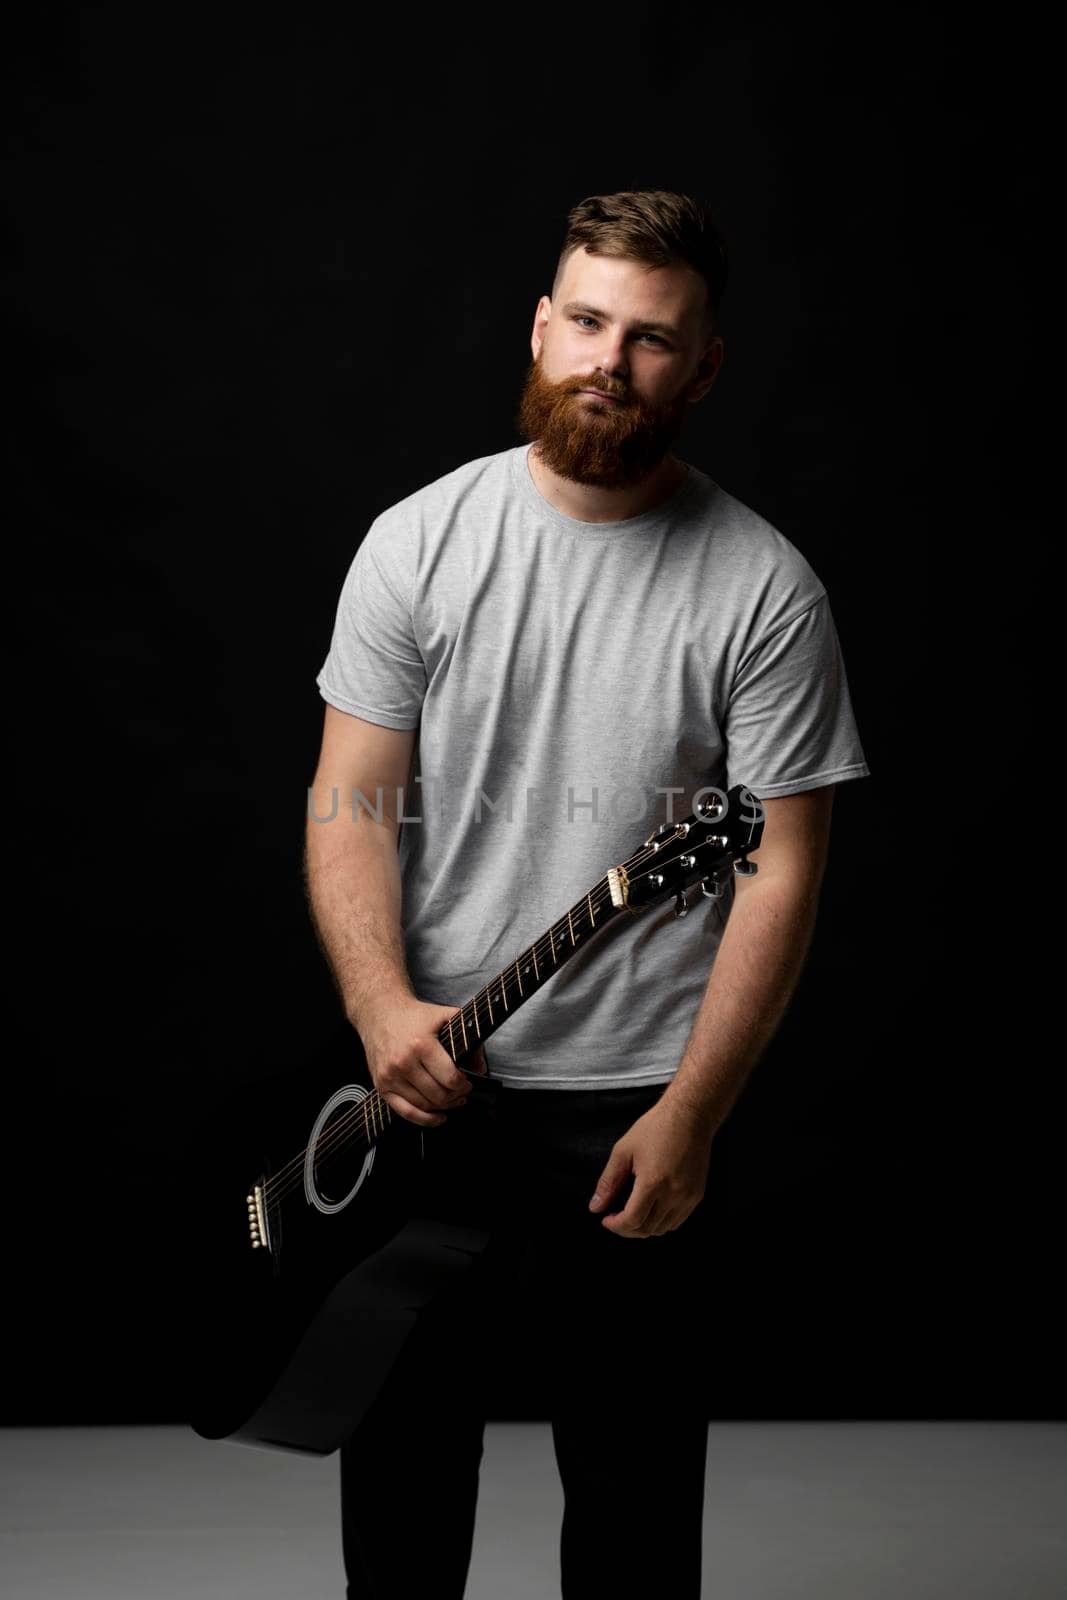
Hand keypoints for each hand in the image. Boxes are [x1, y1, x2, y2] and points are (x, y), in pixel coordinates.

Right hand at [356, 996, 487, 1127]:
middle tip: (462, 1092)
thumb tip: (480, 1068)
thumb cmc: (414, 1016)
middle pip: (438, 1095)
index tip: (468, 1083)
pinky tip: (438, 1116)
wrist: (379, 1012)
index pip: (450, 1079)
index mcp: (421, 1045)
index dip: (464, 1085)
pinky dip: (424, 1119)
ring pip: (424, 1105)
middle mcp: (403, 1063)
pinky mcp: (381, 1085)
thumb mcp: (445, 1017)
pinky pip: (405, 1112)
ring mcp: (390, 1076)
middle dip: (456, 1097)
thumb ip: (468, 1038)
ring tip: (452, 1099)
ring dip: (443, 1107)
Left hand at [588, 1098, 714, 1237]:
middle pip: (647, 1229)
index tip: (606, 1219)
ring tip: (632, 1214)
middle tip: (616, 1218)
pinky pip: (677, 1221)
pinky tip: (651, 1209)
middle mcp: (673, 1194)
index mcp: (653, 1182)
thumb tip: (595, 1207)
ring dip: (644, 1228)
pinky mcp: (697, 1195)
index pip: (632, 1221)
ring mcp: (688, 1196)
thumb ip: (608, 1182)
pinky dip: (662, 1222)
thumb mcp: (624, 1150)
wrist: (690, 1116)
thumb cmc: (655, 1128)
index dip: (616, 1226)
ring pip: (663, 1229)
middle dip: (627, 1229)